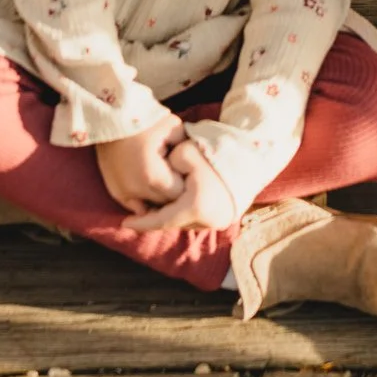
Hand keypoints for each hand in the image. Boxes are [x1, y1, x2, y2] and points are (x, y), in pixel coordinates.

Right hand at [96, 116, 186, 212]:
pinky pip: (135, 207)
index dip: (187, 184)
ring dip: (159, 199)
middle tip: (179, 177)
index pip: (180, 194)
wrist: (112, 115)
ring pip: (151, 208)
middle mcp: (136, 190)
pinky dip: (145, 201)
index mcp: (153, 176)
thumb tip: (197, 163)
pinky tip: (151, 187)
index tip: (189, 173)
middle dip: (174, 194)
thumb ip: (188, 149)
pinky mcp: (115, 192)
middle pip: (166, 204)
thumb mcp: (174, 128)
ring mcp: (123, 193)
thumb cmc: (145, 119)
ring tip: (165, 181)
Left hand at [122, 137, 239, 232]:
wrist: (253, 159)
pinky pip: (197, 219)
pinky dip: (183, 213)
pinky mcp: (225, 218)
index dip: (141, 222)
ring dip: (170, 216)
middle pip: (173, 224)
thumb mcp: (187, 152)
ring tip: (153, 208)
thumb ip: (168, 163)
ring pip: (185, 222)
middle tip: (138, 213)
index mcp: (196, 207)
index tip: (123, 223)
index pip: (161, 220)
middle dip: (155, 219)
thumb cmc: (217, 153)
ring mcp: (218, 222)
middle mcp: (208, 220)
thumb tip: (163, 173)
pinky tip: (174, 204)